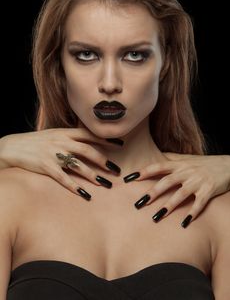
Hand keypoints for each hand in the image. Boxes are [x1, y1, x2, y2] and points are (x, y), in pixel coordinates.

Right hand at [0, 129, 122, 197]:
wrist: (13, 147)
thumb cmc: (36, 142)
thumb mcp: (53, 134)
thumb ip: (70, 137)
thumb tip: (88, 141)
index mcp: (64, 132)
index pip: (89, 134)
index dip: (105, 139)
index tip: (120, 144)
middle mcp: (61, 141)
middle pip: (87, 150)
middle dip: (103, 160)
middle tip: (116, 170)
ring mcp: (53, 153)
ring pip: (78, 165)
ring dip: (93, 175)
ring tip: (105, 184)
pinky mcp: (45, 166)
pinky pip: (63, 177)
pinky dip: (74, 186)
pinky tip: (84, 193)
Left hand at [133, 153, 229, 226]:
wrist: (229, 165)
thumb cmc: (204, 164)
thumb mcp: (187, 159)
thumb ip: (171, 159)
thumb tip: (155, 158)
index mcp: (179, 164)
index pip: (158, 166)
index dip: (143, 172)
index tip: (129, 178)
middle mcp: (187, 172)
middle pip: (166, 182)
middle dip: (152, 193)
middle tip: (138, 203)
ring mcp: (198, 181)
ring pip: (181, 194)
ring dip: (168, 206)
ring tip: (156, 217)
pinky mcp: (209, 190)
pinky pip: (199, 203)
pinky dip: (192, 213)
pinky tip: (184, 223)